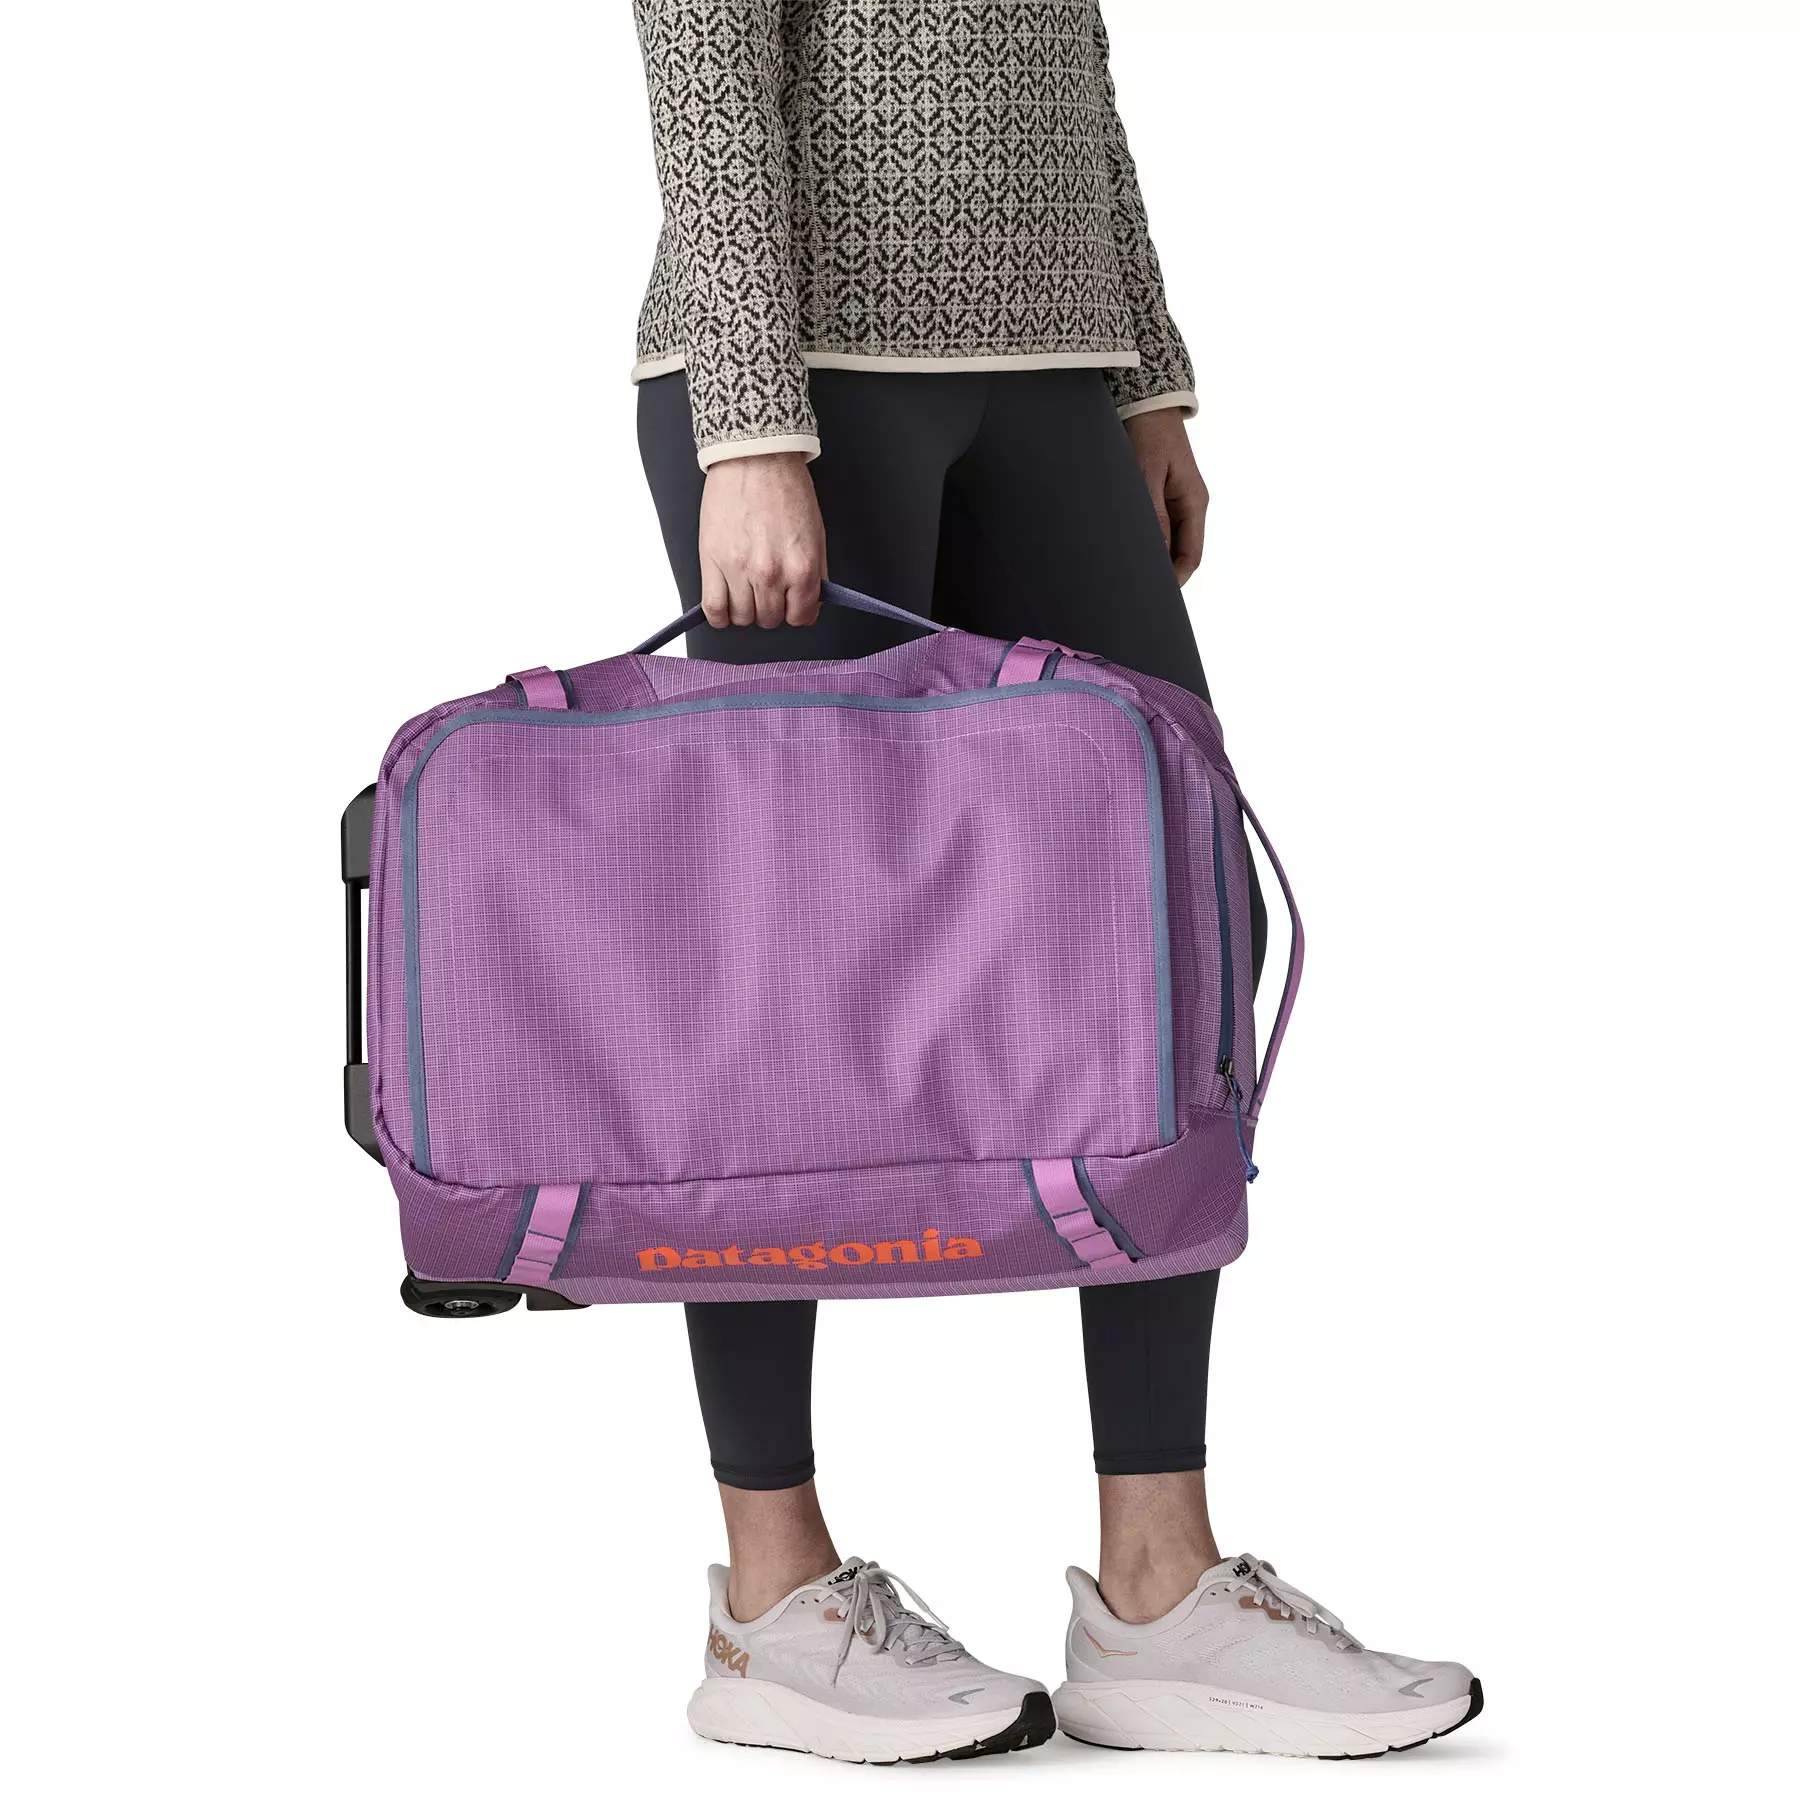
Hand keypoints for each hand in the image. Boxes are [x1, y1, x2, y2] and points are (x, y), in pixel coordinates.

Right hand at [698, 451, 827, 628]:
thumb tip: (810, 605)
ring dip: (745, 609)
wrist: (755, 458)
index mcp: (802, 568)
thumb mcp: (816, 534)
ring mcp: (739, 570)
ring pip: (742, 618)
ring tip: (745, 589)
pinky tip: (724, 605)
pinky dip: (718, 615)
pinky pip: (713, 609)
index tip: (790, 603)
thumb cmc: (785, 489)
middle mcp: (771, 574)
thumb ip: (816, 575)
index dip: (796, 611)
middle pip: (769, 619)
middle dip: (770, 608)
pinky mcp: (712, 561)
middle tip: (766, 588)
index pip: (801, 617)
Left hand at [1125, 408, 1208, 585]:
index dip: (1175, 580)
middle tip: (1131, 589)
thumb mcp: (1148, 472)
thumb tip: (1157, 552)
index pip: (1191, 555)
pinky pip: (1153, 526)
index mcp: (1194, 503)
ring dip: (1148, 555)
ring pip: (1165, 541)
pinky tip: (1121, 545)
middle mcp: (1187, 505)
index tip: (1153, 596)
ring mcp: (1173, 500)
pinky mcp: (1157, 494)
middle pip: (1178, 552)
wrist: (1144, 400)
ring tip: (1123, 570)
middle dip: (1159, 572)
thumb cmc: (1147, 431)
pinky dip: (1140, 538)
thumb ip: (1153, 512)